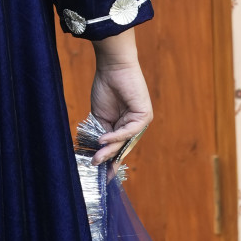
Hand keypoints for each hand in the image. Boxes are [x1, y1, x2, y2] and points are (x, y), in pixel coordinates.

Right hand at [89, 30, 151, 163]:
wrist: (112, 67)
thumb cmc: (106, 87)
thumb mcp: (101, 116)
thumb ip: (102, 132)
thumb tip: (98, 151)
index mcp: (125, 125)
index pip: (119, 146)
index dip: (109, 159)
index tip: (100, 172)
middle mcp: (135, 125)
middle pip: (122, 146)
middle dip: (109, 159)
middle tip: (96, 166)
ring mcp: (141, 121)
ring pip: (125, 141)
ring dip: (110, 150)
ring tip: (97, 157)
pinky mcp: (145, 115)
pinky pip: (129, 131)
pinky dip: (116, 137)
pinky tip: (103, 140)